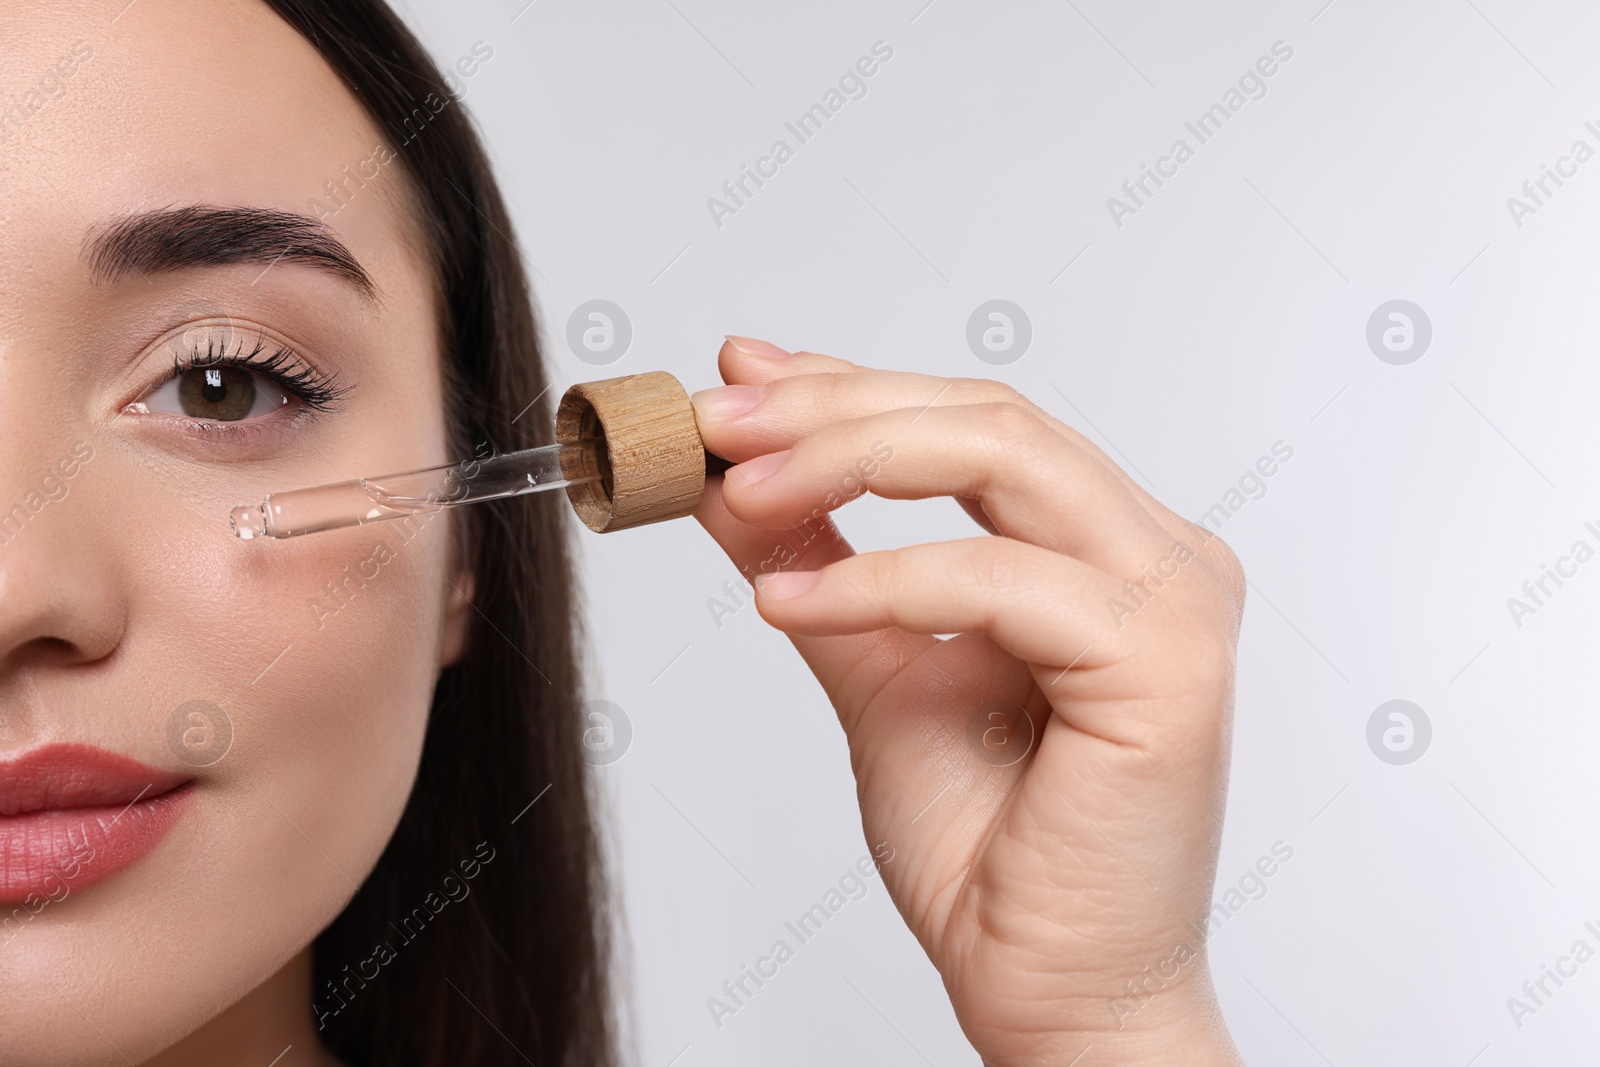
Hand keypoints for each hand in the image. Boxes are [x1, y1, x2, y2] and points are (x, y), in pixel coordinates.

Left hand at [690, 337, 1246, 1065]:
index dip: (849, 387)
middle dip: (835, 407)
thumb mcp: (875, 670)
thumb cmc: (987, 846)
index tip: (736, 380)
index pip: (973, 424)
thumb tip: (728, 483)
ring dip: (851, 455)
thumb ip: (818, 565)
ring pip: (1006, 456)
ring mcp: (1174, 600)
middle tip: (716, 421)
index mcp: (1104, 548)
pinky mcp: (1165, 663)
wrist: (1049, 989)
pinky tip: (782, 600)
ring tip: (737, 487)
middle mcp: (1157, 555)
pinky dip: (878, 576)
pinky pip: (996, 578)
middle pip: (989, 417)